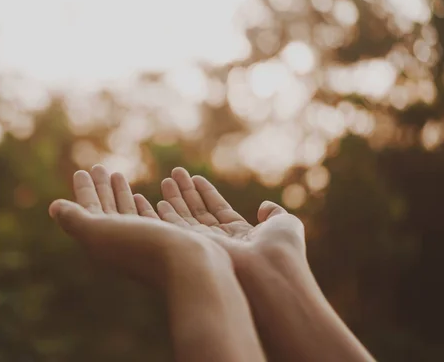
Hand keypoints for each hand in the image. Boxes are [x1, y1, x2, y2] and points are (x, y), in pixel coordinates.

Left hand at [48, 165, 230, 288]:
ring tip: (118, 174)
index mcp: (107, 242)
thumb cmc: (144, 247)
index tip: (83, 171)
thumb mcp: (101, 232)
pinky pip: (154, 218)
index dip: (85, 191)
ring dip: (122, 193)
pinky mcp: (172, 240)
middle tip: (99, 167)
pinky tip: (143, 197)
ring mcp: (150, 242)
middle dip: (102, 189)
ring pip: (130, 213)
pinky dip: (145, 205)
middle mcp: (127, 243)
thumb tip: (54, 207)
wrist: (191, 269)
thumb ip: (76, 220)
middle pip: (108, 211)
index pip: (90, 212)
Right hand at [139, 167, 305, 269]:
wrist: (270, 270)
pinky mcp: (193, 247)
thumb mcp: (284, 223)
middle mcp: (220, 240)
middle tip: (174, 173)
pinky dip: (165, 215)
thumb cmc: (281, 249)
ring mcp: (205, 244)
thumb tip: (264, 206)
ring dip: (174, 198)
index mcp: (240, 234)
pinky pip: (175, 228)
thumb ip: (273, 212)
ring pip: (184, 218)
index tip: (195, 178)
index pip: (218, 209)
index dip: (206, 193)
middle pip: (198, 211)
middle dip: (186, 192)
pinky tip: (159, 200)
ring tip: (166, 179)